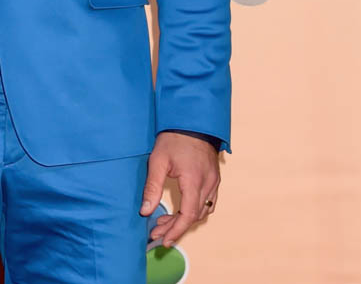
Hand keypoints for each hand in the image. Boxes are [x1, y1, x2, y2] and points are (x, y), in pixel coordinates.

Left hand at [140, 131, 219, 247]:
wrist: (192, 120)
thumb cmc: (174, 137)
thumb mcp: (158, 160)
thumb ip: (152, 187)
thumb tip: (145, 211)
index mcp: (194, 180)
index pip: (189, 214)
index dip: (176, 230)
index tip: (164, 240)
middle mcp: (208, 183)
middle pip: (195, 215)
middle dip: (176, 226)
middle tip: (157, 231)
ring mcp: (214, 181)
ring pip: (203, 210)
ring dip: (185, 219)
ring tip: (165, 221)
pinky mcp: (214, 178)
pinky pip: (208, 201)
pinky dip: (195, 210)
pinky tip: (182, 210)